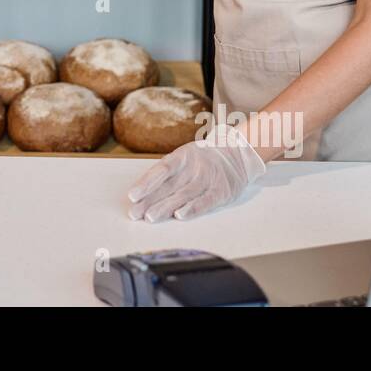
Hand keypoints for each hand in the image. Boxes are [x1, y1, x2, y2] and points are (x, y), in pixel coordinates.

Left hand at [126, 122, 265, 221]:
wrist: (238, 153)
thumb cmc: (204, 158)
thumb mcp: (186, 156)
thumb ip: (168, 173)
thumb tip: (143, 193)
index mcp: (182, 156)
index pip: (161, 170)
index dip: (146, 183)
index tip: (132, 196)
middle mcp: (194, 167)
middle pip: (169, 186)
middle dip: (150, 201)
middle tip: (134, 214)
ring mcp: (208, 178)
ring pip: (184, 195)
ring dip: (166, 207)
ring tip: (150, 217)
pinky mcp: (221, 191)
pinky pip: (205, 201)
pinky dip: (192, 209)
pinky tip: (180, 215)